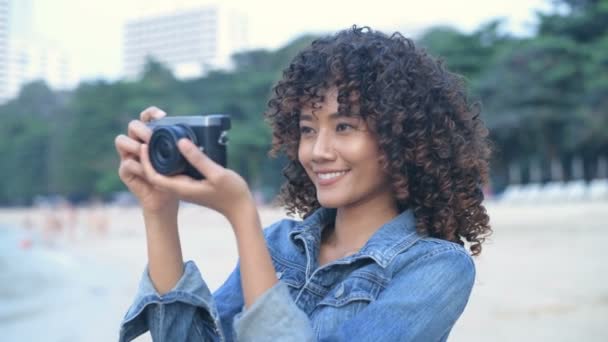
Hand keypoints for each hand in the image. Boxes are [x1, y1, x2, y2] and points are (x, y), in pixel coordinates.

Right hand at [114, 107, 178, 215]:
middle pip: (132, 125)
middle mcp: (138, 143)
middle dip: (142, 129)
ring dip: (135, 145)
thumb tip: (199, 135)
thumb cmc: (177, 177)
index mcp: (151, 137)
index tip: (163, 116)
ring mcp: (129, 156)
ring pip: (121, 140)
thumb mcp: (183, 159)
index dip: (151, 113)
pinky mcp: (125, 171)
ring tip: (147, 151)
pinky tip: (148, 171)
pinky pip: (127, 163)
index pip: (147, 117)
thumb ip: (186, 146)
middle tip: (153, 137)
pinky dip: (138, 167)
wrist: (167, 200)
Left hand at [139, 137, 253, 223]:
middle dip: (148, 158)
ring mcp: (186, 188)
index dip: (145, 161)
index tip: (146, 144)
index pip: (154, 176)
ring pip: (164, 173)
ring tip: (159, 141)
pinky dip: (171, 162)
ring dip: (158, 159)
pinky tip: (177, 149)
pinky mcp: (192, 185)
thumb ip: (198, 159)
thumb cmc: (231, 193)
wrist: (240, 209)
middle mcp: (180, 189)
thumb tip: (180, 142)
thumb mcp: (217, 173)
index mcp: (182, 188)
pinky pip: (175, 173)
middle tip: (149, 138)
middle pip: (155, 174)